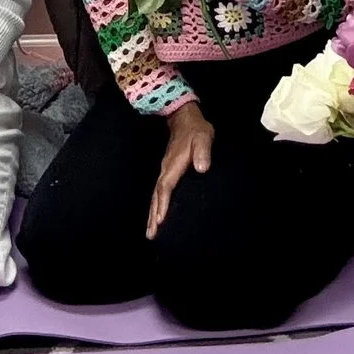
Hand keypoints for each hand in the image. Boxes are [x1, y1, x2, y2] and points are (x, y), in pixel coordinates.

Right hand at [147, 101, 212, 237]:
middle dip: (153, 215)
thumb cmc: (196, 130)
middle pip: (156, 196)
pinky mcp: (166, 172)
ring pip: (155, 196)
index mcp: (173, 164)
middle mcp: (165, 170)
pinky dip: (155, 205)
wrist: (184, 119)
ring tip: (150, 231)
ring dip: (152, 213)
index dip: (163, 204)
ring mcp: (164, 171)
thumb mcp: (203, 137)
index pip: (166, 187)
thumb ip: (203, 151)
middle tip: (151, 234)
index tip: (159, 220)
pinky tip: (156, 215)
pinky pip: (159, 192)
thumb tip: (202, 168)